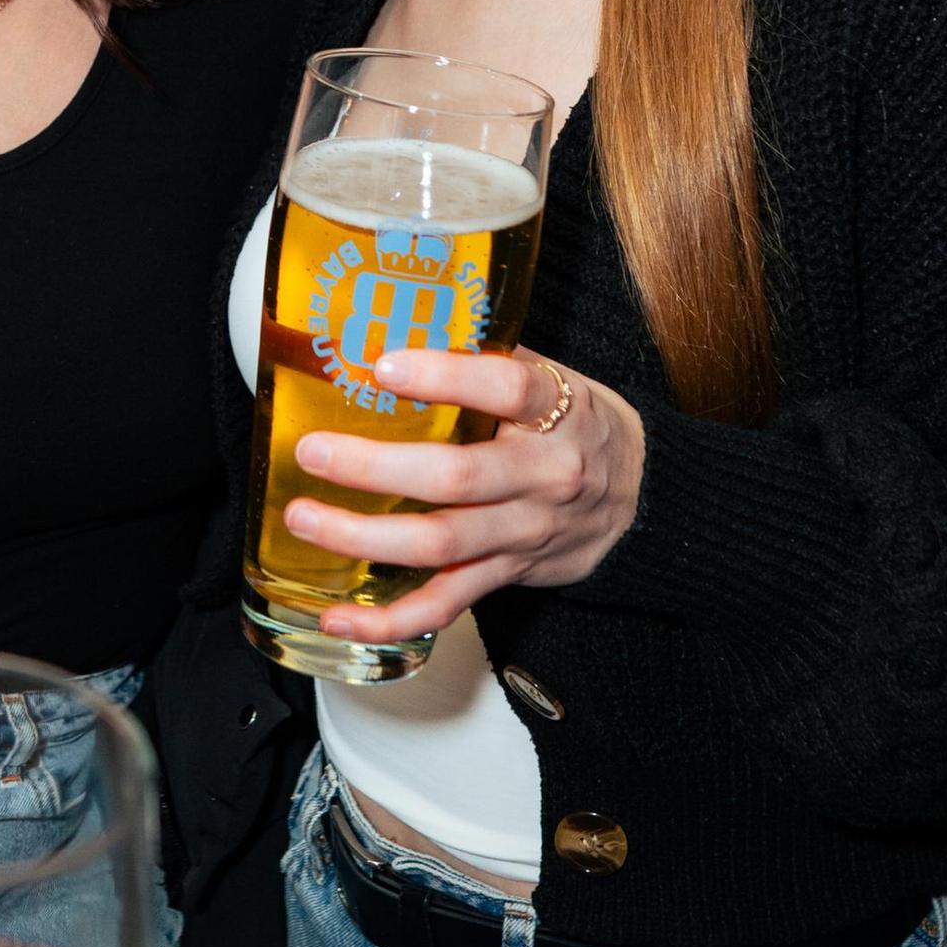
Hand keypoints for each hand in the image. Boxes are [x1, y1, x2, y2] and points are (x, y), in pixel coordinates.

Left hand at [285, 346, 645, 648]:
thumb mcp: (554, 378)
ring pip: (442, 543)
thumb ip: (488, 360)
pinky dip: (390, 618)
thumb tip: (394, 328)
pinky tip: (339, 616)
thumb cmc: (575, 425)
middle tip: (313, 451)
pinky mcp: (507, 575)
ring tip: (305, 519)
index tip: (383, 367)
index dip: (445, 376)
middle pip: (456, 477)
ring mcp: (524, 532)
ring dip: (364, 537)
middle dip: (375, 467)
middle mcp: (544, 475)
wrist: (641, 498)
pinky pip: (447, 603)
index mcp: (557, 412)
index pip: (508, 387)